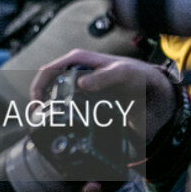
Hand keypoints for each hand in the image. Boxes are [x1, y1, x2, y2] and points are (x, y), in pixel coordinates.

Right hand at [29, 49, 177, 143]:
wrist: (153, 92)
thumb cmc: (138, 75)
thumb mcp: (122, 73)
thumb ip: (104, 77)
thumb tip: (82, 83)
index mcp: (78, 60)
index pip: (48, 71)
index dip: (37, 87)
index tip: (36, 106)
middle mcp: (76, 73)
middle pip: (48, 87)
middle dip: (41, 103)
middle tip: (41, 122)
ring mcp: (80, 89)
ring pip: (57, 101)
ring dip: (53, 114)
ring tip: (52, 129)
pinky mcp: (87, 102)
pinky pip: (70, 111)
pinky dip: (66, 121)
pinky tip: (69, 131)